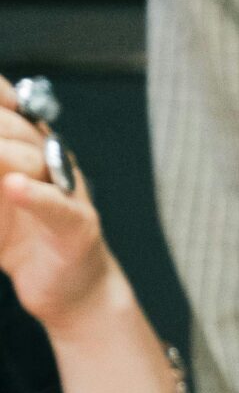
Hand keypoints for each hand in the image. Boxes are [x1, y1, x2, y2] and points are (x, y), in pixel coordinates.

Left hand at [0, 78, 119, 340]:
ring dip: (3, 158)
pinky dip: (32, 195)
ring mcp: (67, 190)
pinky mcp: (77, 225)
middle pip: (14, 129)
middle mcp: (50, 160)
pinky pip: (55, 205)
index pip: (9, 105)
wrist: (67, 288)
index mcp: (27, 146)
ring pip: (31, 161)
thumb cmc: (22, 238)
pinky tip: (14, 187)